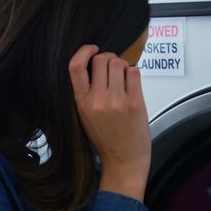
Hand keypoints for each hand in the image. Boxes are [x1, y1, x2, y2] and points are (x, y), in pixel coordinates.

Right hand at [69, 45, 150, 201]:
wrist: (124, 161)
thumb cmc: (106, 139)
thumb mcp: (86, 116)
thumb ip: (88, 93)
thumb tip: (95, 65)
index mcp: (82, 103)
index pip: (75, 66)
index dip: (84, 51)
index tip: (92, 49)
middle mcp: (97, 100)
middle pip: (101, 59)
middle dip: (109, 58)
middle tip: (113, 68)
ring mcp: (116, 101)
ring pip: (118, 63)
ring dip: (122, 65)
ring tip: (123, 78)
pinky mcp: (135, 102)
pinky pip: (134, 71)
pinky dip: (133, 73)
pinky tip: (132, 83)